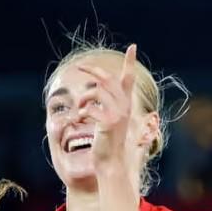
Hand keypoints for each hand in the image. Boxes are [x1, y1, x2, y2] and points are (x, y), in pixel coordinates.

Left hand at [76, 44, 138, 168]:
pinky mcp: (108, 122)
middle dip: (93, 70)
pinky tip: (79, 119)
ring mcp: (117, 114)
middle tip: (79, 66)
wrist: (111, 162)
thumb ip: (105, 107)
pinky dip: (82, 112)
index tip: (132, 47)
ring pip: (96, 92)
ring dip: (83, 99)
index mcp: (125, 105)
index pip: (129, 80)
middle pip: (107, 80)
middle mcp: (124, 106)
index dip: (130, 63)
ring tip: (79, 110)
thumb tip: (93, 95)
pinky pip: (91, 108)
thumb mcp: (109, 123)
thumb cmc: (107, 144)